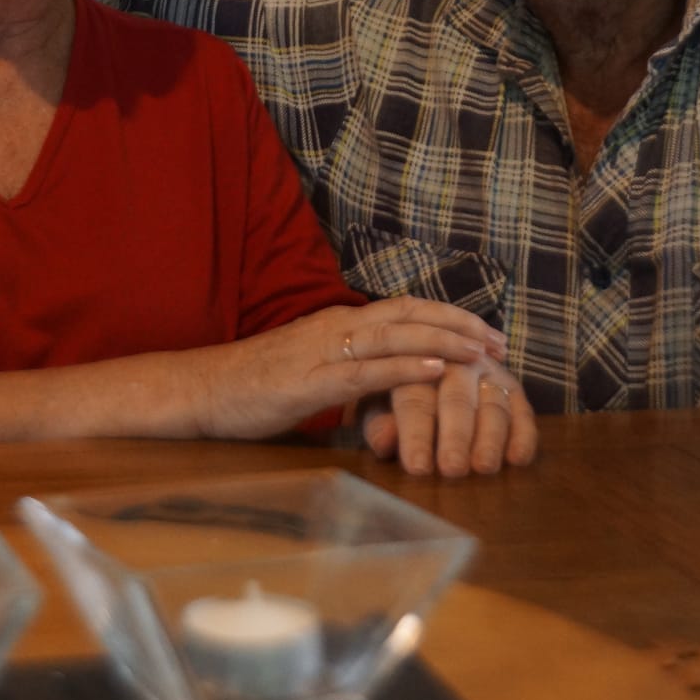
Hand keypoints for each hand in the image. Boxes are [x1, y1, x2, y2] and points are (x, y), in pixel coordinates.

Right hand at [198, 298, 507, 440]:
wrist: (200, 389)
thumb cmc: (254, 384)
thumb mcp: (311, 370)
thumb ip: (349, 371)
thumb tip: (386, 385)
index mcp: (338, 322)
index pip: (404, 309)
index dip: (447, 317)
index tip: (484, 332)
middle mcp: (336, 326)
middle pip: (410, 315)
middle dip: (458, 326)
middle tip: (499, 342)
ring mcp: (324, 351)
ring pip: (395, 336)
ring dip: (444, 341)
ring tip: (481, 352)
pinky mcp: (311, 380)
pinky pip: (366, 370)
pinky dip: (405, 367)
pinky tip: (435, 370)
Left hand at [360, 356, 538, 476]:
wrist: (434, 363)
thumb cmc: (396, 393)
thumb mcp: (378, 404)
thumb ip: (379, 423)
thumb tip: (383, 442)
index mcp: (414, 363)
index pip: (415, 398)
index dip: (416, 434)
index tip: (417, 468)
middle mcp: (455, 363)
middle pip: (458, 398)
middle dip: (456, 435)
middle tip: (453, 469)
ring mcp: (489, 373)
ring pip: (493, 403)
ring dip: (490, 437)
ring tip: (484, 467)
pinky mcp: (514, 388)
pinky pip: (524, 410)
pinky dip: (523, 435)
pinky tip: (517, 459)